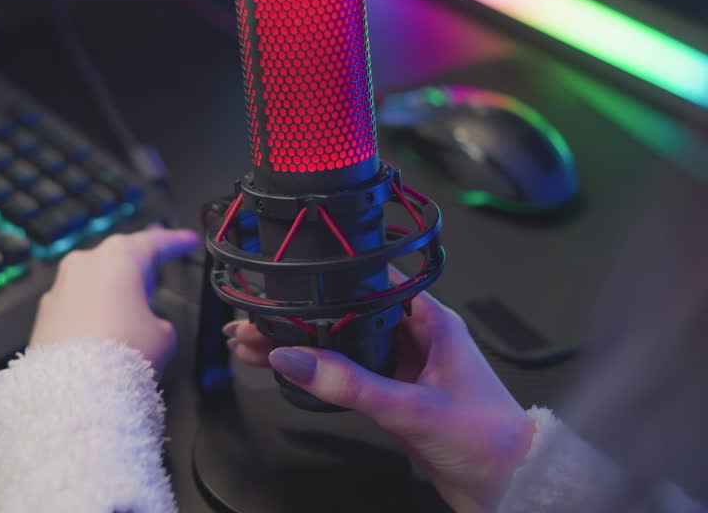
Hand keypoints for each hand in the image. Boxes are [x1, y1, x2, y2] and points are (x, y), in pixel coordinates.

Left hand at [30, 228, 199, 374]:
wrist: (75, 389)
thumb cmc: (120, 355)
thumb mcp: (164, 335)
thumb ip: (158, 319)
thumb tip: (147, 324)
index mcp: (118, 258)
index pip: (154, 242)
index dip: (175, 242)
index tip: (186, 241)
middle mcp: (84, 264)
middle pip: (118, 259)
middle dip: (137, 269)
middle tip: (154, 278)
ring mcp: (60, 287)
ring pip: (93, 282)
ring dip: (111, 296)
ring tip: (129, 320)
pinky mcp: (45, 313)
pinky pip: (75, 306)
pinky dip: (90, 315)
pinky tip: (102, 337)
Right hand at [224, 271, 534, 512]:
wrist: (511, 488)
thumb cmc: (485, 439)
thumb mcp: (411, 407)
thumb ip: (350, 384)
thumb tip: (292, 358)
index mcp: (431, 321)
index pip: (374, 280)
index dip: (332, 275)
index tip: (289, 274)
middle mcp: (416, 337)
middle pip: (348, 314)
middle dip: (302, 314)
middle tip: (255, 317)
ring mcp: (404, 367)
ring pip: (343, 345)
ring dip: (303, 343)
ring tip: (253, 341)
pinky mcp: (394, 396)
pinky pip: (347, 375)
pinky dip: (316, 371)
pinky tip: (287, 368)